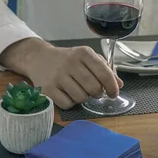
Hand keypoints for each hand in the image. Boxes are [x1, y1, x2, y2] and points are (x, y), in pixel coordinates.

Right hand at [0, 38, 122, 108]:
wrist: (38, 58)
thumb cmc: (68, 60)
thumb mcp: (87, 58)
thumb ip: (105, 69)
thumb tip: (119, 84)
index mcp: (84, 53)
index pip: (104, 73)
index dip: (112, 87)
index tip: (114, 93)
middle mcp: (70, 63)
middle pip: (94, 88)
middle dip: (98, 93)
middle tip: (94, 91)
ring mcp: (57, 76)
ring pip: (81, 98)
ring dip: (83, 98)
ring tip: (78, 90)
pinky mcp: (47, 88)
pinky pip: (67, 104)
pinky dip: (70, 103)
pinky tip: (67, 94)